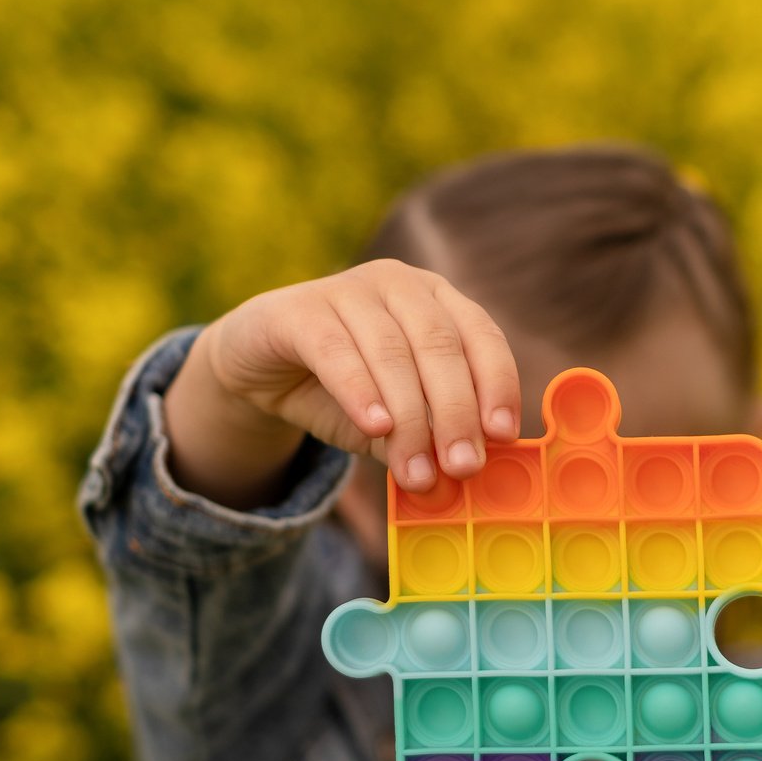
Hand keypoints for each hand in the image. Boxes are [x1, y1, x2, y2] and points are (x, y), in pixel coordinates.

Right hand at [164, 259, 522, 507]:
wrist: (258, 366)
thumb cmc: (341, 390)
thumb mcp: (392, 419)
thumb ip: (424, 439)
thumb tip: (459, 475)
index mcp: (437, 301)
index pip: (481, 336)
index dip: (497, 385)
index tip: (503, 435)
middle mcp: (399, 285)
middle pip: (440, 346)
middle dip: (456, 412)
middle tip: (463, 466)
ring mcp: (349, 289)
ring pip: (391, 352)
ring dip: (410, 419)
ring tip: (417, 472)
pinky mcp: (300, 310)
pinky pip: (336, 352)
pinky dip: (360, 392)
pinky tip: (376, 427)